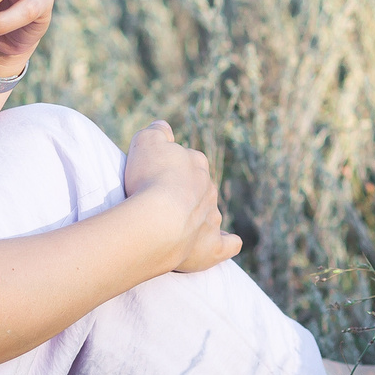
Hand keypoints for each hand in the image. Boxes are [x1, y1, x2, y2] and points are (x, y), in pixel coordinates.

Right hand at [121, 121, 241, 273]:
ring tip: (177, 226)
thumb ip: (157, 131)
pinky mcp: (211, 247)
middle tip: (158, 202)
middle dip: (184, 192)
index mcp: (195, 162)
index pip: (185, 159)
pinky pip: (227, 244)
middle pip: (198, 186)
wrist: (159, 220)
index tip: (152, 176)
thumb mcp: (146, 142)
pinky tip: (228, 244)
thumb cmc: (150, 179)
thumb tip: (164, 127)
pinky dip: (228, 243)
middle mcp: (208, 188)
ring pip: (210, 212)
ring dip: (199, 217)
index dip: (168, 167)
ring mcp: (212, 218)